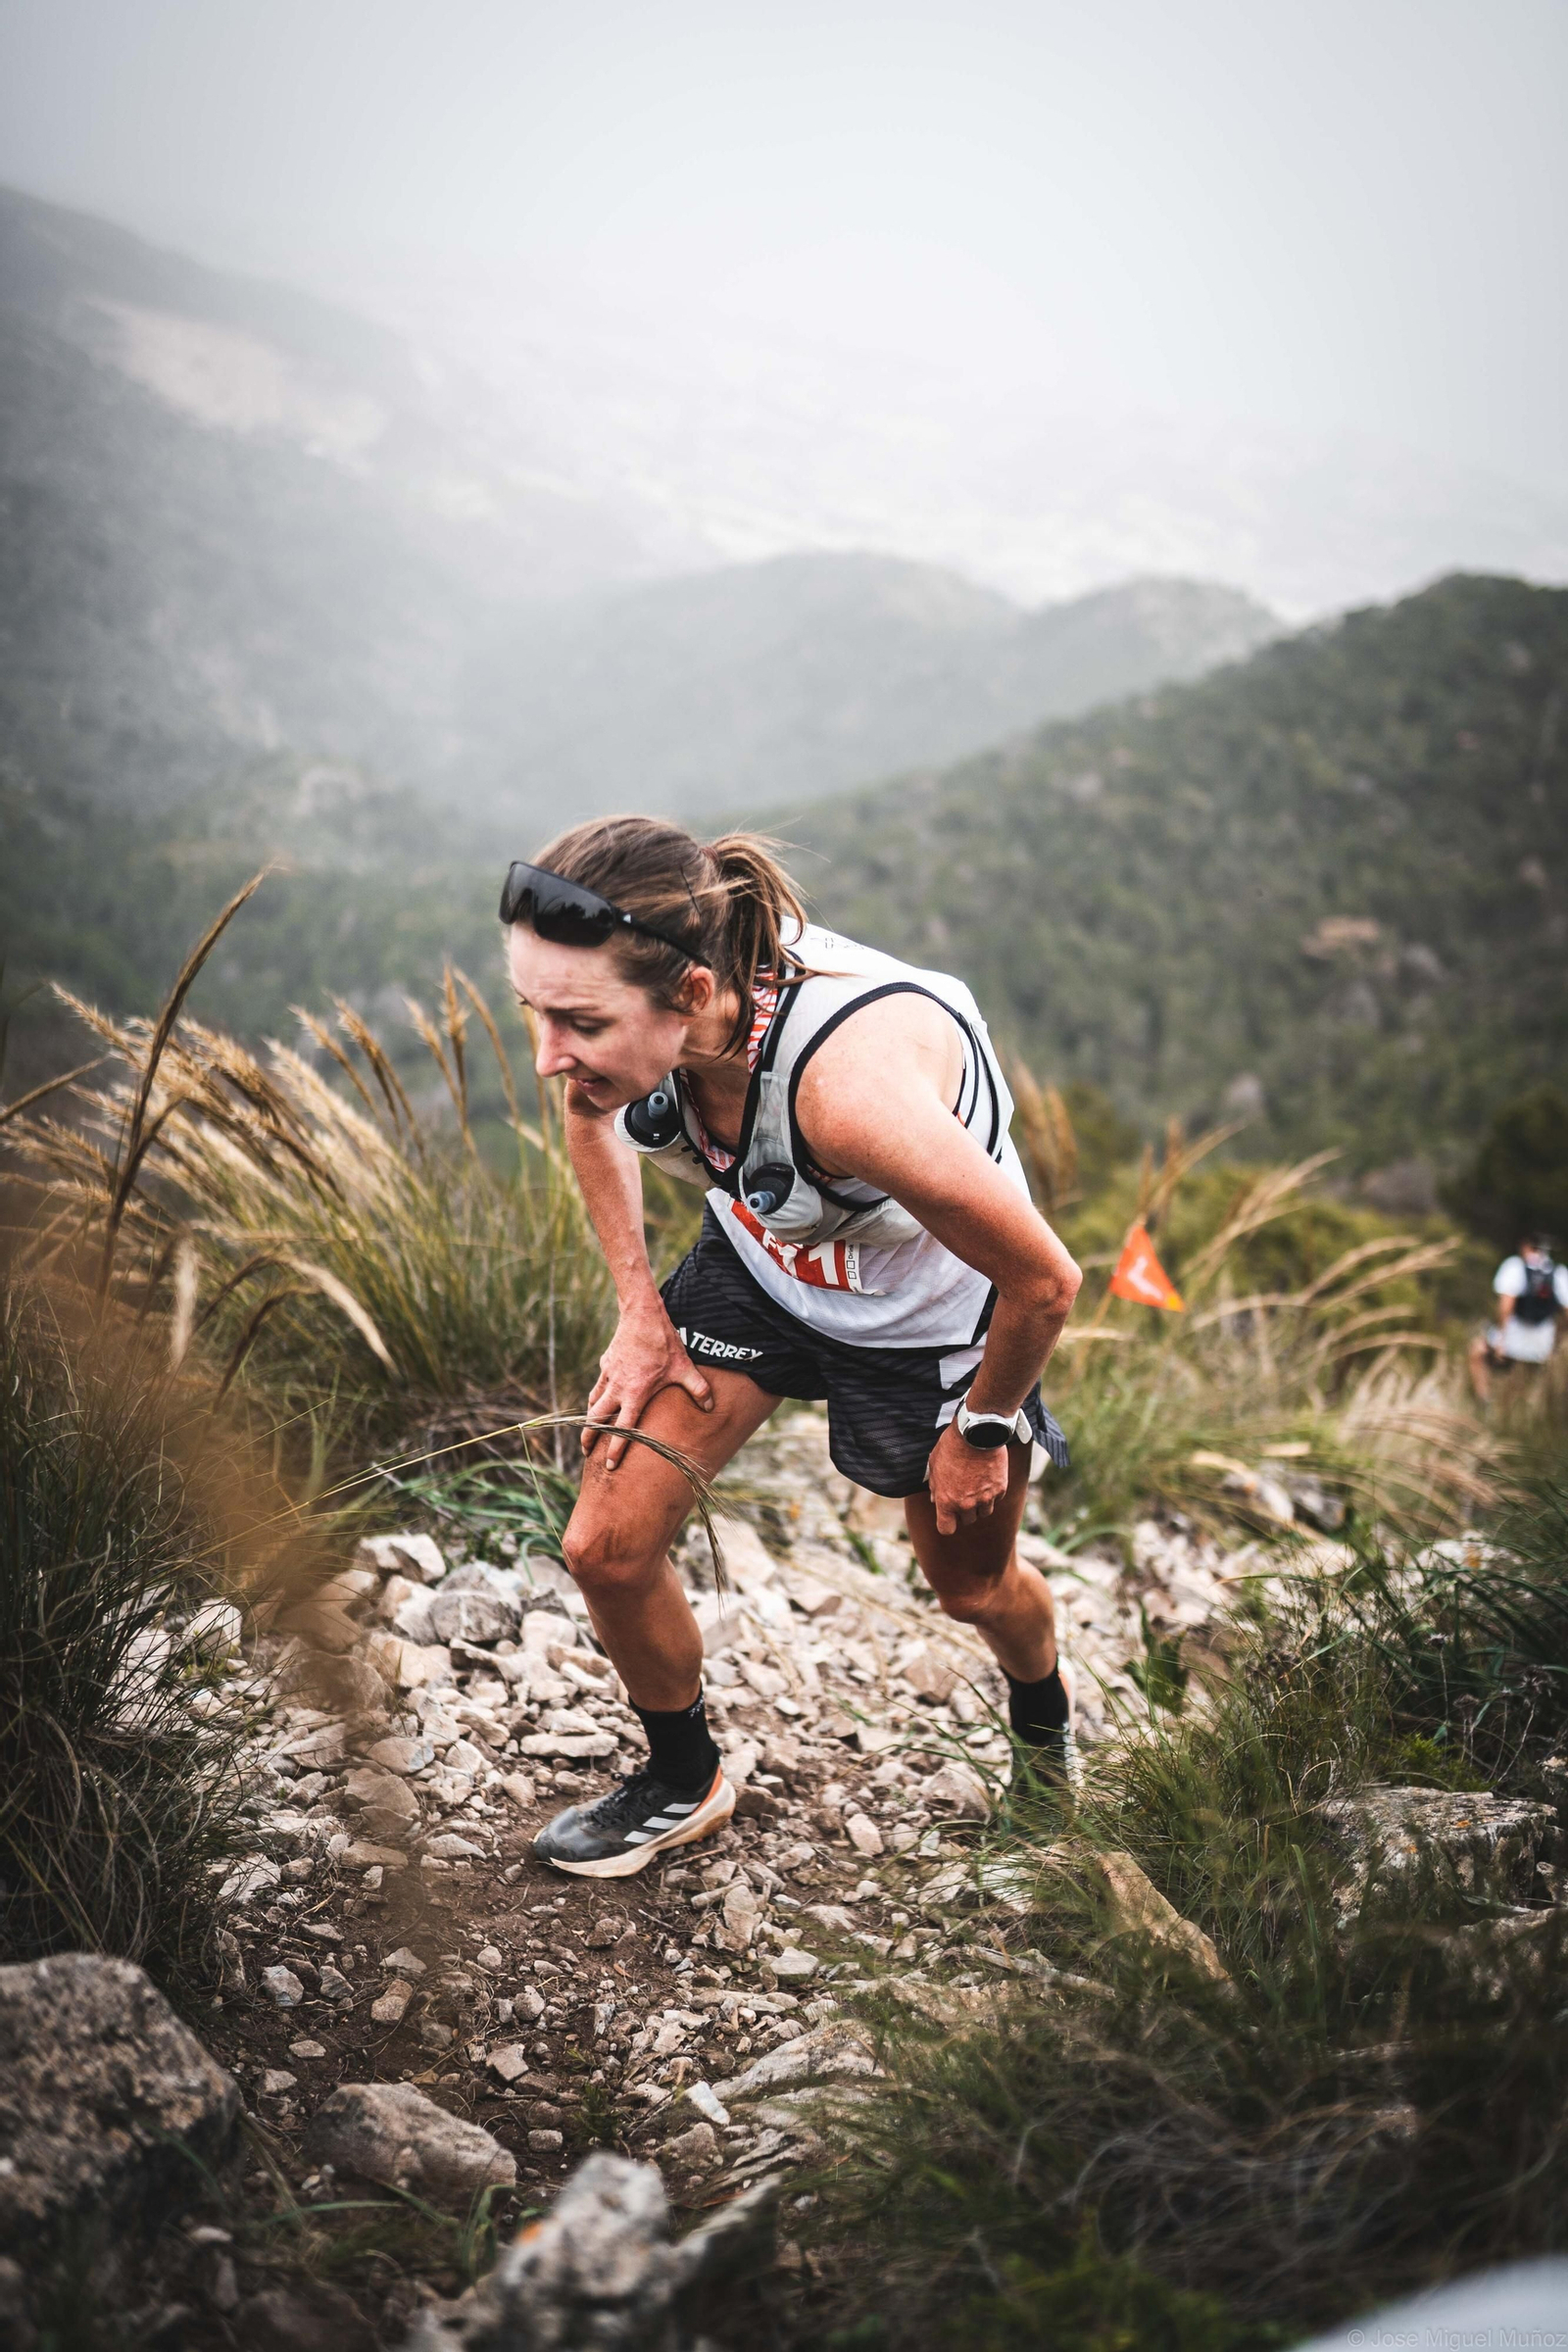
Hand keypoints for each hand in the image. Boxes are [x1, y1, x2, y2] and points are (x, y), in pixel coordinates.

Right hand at [582, 1302, 713, 1469]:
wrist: (642, 1314)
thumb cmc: (664, 1342)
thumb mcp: (685, 1367)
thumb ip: (698, 1388)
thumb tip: (711, 1407)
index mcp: (636, 1393)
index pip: (623, 1429)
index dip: (616, 1449)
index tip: (610, 1466)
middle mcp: (618, 1388)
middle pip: (598, 1419)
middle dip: (590, 1438)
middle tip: (587, 1453)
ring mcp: (609, 1375)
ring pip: (593, 1403)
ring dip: (589, 1420)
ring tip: (588, 1434)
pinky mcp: (606, 1364)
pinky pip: (597, 1386)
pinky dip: (594, 1398)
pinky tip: (596, 1403)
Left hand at [924, 1418, 1010, 1534]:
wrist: (977, 1432)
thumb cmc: (952, 1446)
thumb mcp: (934, 1464)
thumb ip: (935, 1486)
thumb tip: (935, 1499)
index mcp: (946, 1500)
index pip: (946, 1529)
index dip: (947, 1523)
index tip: (949, 1516)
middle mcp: (966, 1504)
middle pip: (967, 1521)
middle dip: (964, 1511)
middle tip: (963, 1493)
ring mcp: (985, 1498)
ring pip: (984, 1513)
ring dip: (980, 1504)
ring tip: (976, 1485)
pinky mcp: (1000, 1489)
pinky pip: (996, 1499)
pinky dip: (992, 1493)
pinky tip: (987, 1478)